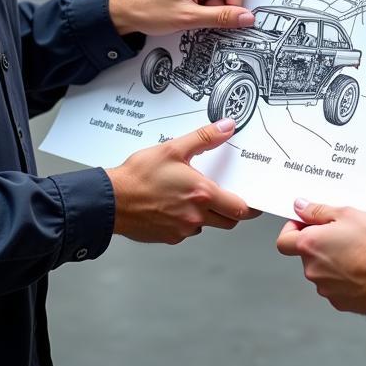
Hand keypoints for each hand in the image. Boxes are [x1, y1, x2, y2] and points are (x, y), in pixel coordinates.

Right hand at [107, 118, 259, 243]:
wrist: (110, 201)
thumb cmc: (138, 176)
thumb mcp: (173, 148)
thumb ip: (204, 138)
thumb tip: (226, 127)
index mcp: (201, 194)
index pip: (240, 208)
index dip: (251, 206)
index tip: (255, 201)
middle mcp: (195, 216)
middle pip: (228, 221)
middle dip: (230, 210)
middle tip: (224, 195)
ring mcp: (181, 230)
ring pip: (206, 225)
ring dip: (206, 214)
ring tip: (190, 195)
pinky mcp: (168, 237)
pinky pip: (186, 231)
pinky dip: (186, 220)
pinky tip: (173, 205)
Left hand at [108, 0, 284, 35]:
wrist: (123, 11)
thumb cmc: (147, 8)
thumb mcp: (186, 18)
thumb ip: (220, 17)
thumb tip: (246, 17)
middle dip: (230, 0)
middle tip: (213, 15)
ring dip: (219, 4)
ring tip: (197, 15)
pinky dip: (211, 4)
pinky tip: (196, 12)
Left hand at [276, 199, 365, 313]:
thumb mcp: (348, 214)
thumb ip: (318, 211)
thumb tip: (300, 207)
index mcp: (310, 245)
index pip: (284, 240)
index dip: (293, 229)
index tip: (308, 223)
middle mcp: (313, 270)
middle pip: (307, 254)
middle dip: (321, 243)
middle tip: (344, 232)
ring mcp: (327, 289)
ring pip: (323, 270)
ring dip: (334, 260)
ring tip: (359, 250)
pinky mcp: (342, 303)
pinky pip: (337, 286)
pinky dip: (345, 277)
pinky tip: (364, 268)